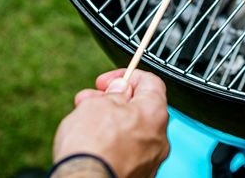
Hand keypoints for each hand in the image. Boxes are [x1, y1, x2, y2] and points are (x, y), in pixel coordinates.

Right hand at [55, 69, 169, 177]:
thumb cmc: (92, 147)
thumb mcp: (97, 104)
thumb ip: (114, 93)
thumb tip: (120, 90)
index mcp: (154, 113)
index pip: (151, 82)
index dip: (128, 76)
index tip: (109, 80)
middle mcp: (159, 137)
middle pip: (140, 108)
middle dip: (114, 101)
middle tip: (91, 99)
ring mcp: (150, 159)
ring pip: (133, 131)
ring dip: (112, 122)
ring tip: (85, 121)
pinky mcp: (139, 175)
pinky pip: (129, 152)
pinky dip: (114, 144)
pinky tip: (93, 144)